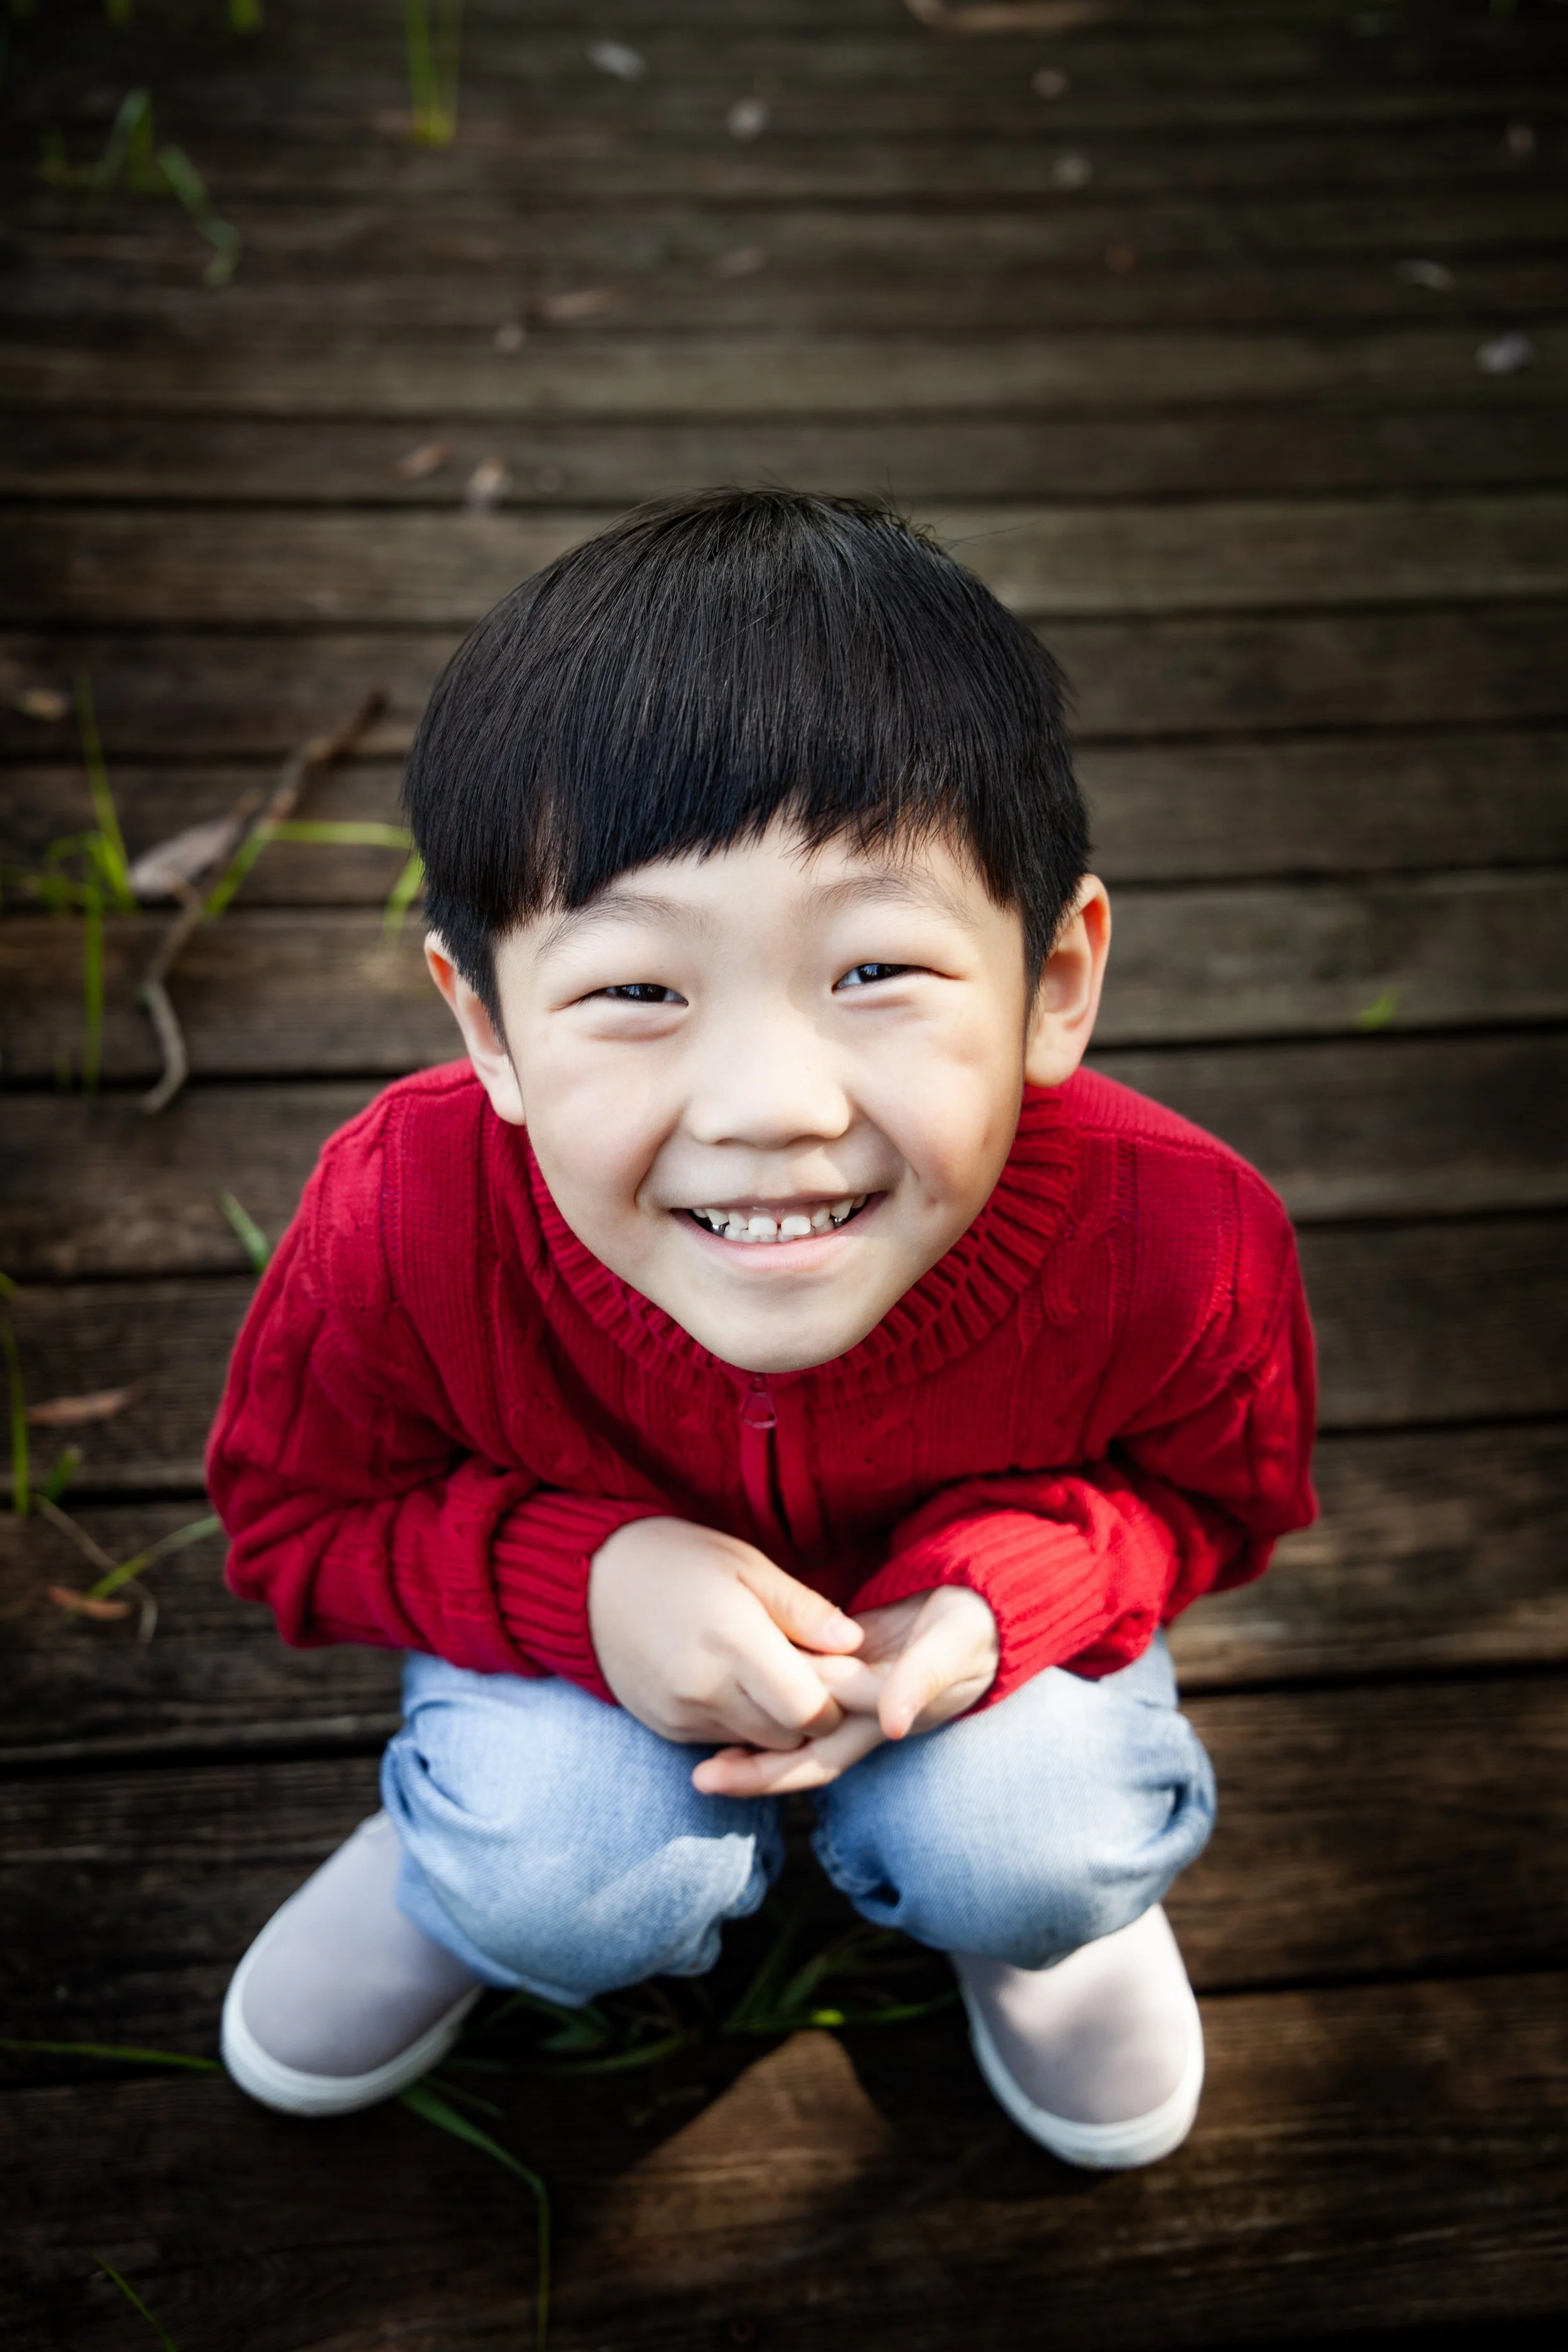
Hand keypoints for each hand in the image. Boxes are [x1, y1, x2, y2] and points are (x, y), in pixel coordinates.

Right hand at [588, 1516, 862, 1752]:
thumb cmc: (677, 1560)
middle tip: (811, 1670)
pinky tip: (734, 1681)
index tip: (838, 1671)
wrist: (589, 1581)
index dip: (835, 1700)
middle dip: (811, 1713)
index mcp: (732, 1640)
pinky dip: (742, 1722)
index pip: (809, 1709)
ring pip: (759, 1744)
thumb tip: (854, 1644)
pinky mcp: (666, 1729)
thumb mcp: (746, 1564)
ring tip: (771, 1671)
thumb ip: (802, 1609)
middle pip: (789, 1735)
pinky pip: (724, 1741)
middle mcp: (704, 1688)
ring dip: (777, 1720)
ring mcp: (681, 1715)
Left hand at [693, 1584, 998, 1797]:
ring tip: (698, 1746)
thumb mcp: (952, 1646)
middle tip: (699, 1777)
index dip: (771, 1771)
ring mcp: (850, 1690)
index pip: (819, 1754)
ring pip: (791, 1725)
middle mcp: (861, 1715)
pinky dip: (763, 1697)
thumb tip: (893, 1726)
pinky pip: (796, 1687)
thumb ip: (922, 1679)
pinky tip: (727, 1694)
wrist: (982, 1601)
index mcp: (884, 1719)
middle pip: (797, 1754)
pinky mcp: (843, 1661)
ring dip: (750, 1737)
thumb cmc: (973, 1626)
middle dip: (749, 1770)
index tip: (721, 1774)